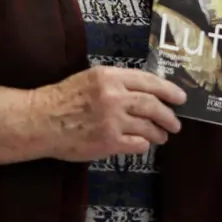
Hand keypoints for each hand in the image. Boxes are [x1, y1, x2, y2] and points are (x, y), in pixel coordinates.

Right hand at [32, 66, 185, 161]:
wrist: (40, 121)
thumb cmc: (64, 98)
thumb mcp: (91, 78)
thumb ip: (117, 82)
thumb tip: (147, 90)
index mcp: (111, 77)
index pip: (149, 81)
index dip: (169, 90)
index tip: (180, 97)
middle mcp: (114, 97)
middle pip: (153, 105)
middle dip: (169, 115)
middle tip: (176, 122)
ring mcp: (112, 121)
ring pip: (148, 126)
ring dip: (159, 132)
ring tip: (162, 136)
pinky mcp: (108, 142)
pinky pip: (137, 144)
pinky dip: (144, 144)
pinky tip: (144, 144)